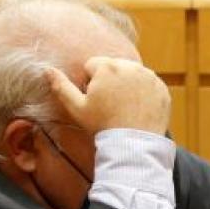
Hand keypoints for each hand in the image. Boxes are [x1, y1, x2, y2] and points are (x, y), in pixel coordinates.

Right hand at [47, 57, 170, 134]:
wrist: (133, 143)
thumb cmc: (102, 125)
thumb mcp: (77, 108)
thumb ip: (61, 87)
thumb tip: (47, 70)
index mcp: (107, 66)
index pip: (92, 65)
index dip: (90, 83)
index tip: (95, 99)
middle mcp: (130, 66)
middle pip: (113, 67)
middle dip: (109, 81)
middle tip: (110, 105)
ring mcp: (149, 76)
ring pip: (131, 74)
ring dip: (127, 85)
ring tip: (124, 108)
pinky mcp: (162, 88)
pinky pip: (148, 85)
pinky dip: (144, 94)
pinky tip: (138, 110)